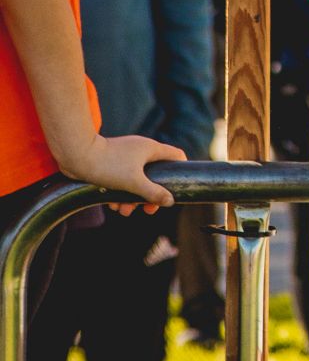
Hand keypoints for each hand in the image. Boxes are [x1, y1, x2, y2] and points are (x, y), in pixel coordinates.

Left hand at [56, 133, 184, 212]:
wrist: (76, 156)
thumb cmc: (108, 165)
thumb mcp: (134, 183)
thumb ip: (154, 193)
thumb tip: (170, 201)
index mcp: (151, 149)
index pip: (176, 155)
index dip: (181, 169)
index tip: (178, 186)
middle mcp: (141, 150)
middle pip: (155, 174)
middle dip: (151, 195)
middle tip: (147, 209)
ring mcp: (125, 156)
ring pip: (137, 180)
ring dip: (132, 198)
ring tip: (123, 211)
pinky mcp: (111, 162)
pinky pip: (122, 179)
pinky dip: (119, 193)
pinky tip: (111, 204)